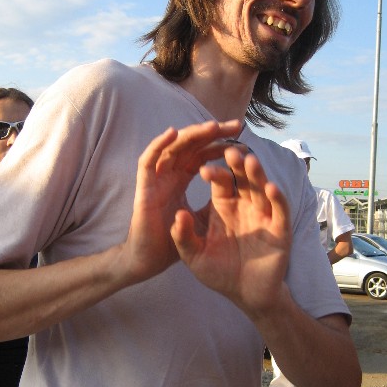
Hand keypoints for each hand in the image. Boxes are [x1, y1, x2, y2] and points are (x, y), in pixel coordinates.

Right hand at [121, 120, 241, 282]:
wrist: (149, 261)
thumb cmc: (171, 242)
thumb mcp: (202, 220)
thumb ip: (216, 203)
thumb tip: (239, 189)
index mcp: (180, 179)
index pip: (202, 154)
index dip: (220, 145)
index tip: (243, 140)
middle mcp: (168, 174)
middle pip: (191, 145)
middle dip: (213, 133)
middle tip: (237, 125)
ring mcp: (155, 179)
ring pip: (172, 147)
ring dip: (191, 135)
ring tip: (212, 126)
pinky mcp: (143, 188)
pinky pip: (148, 161)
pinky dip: (158, 145)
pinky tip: (173, 133)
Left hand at [170, 146, 291, 316]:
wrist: (246, 294)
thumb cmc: (219, 273)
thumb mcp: (194, 256)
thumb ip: (183, 237)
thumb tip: (177, 214)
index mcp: (223, 205)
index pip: (220, 181)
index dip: (213, 173)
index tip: (202, 168)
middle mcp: (245, 205)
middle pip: (243, 178)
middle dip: (237, 165)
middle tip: (230, 151)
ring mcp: (264, 214)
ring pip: (262, 188)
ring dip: (257, 175)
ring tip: (250, 161)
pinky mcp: (280, 228)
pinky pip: (280, 210)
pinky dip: (277, 198)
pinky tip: (270, 187)